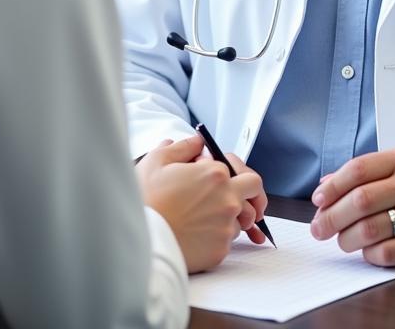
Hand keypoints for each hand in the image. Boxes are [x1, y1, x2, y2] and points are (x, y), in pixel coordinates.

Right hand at [136, 136, 263, 271]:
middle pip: (255, 193)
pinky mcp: (219, 251)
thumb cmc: (146, 201)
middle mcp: (228, 200)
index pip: (244, 170)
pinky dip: (216, 237)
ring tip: (205, 217)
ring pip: (240, 219)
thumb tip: (196, 143)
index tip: (224, 177)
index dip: (233, 171)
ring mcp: (226, 227)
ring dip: (229, 216)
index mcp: (216, 174)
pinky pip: (227, 242)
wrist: (139, 242)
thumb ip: (183, 147)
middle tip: (242, 198)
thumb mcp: (157, 161)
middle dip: (252, 194)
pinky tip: (198, 235)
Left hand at [309, 148, 394, 268]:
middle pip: (360, 201)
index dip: (332, 187)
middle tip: (319, 228)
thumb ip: (360, 176)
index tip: (318, 200)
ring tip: (342, 240)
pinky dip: (368, 255)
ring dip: (346, 239)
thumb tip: (323, 187)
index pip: (358, 169)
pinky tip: (367, 250)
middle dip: (332, 217)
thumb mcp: (393, 172)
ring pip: (369, 230)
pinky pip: (386, 253)